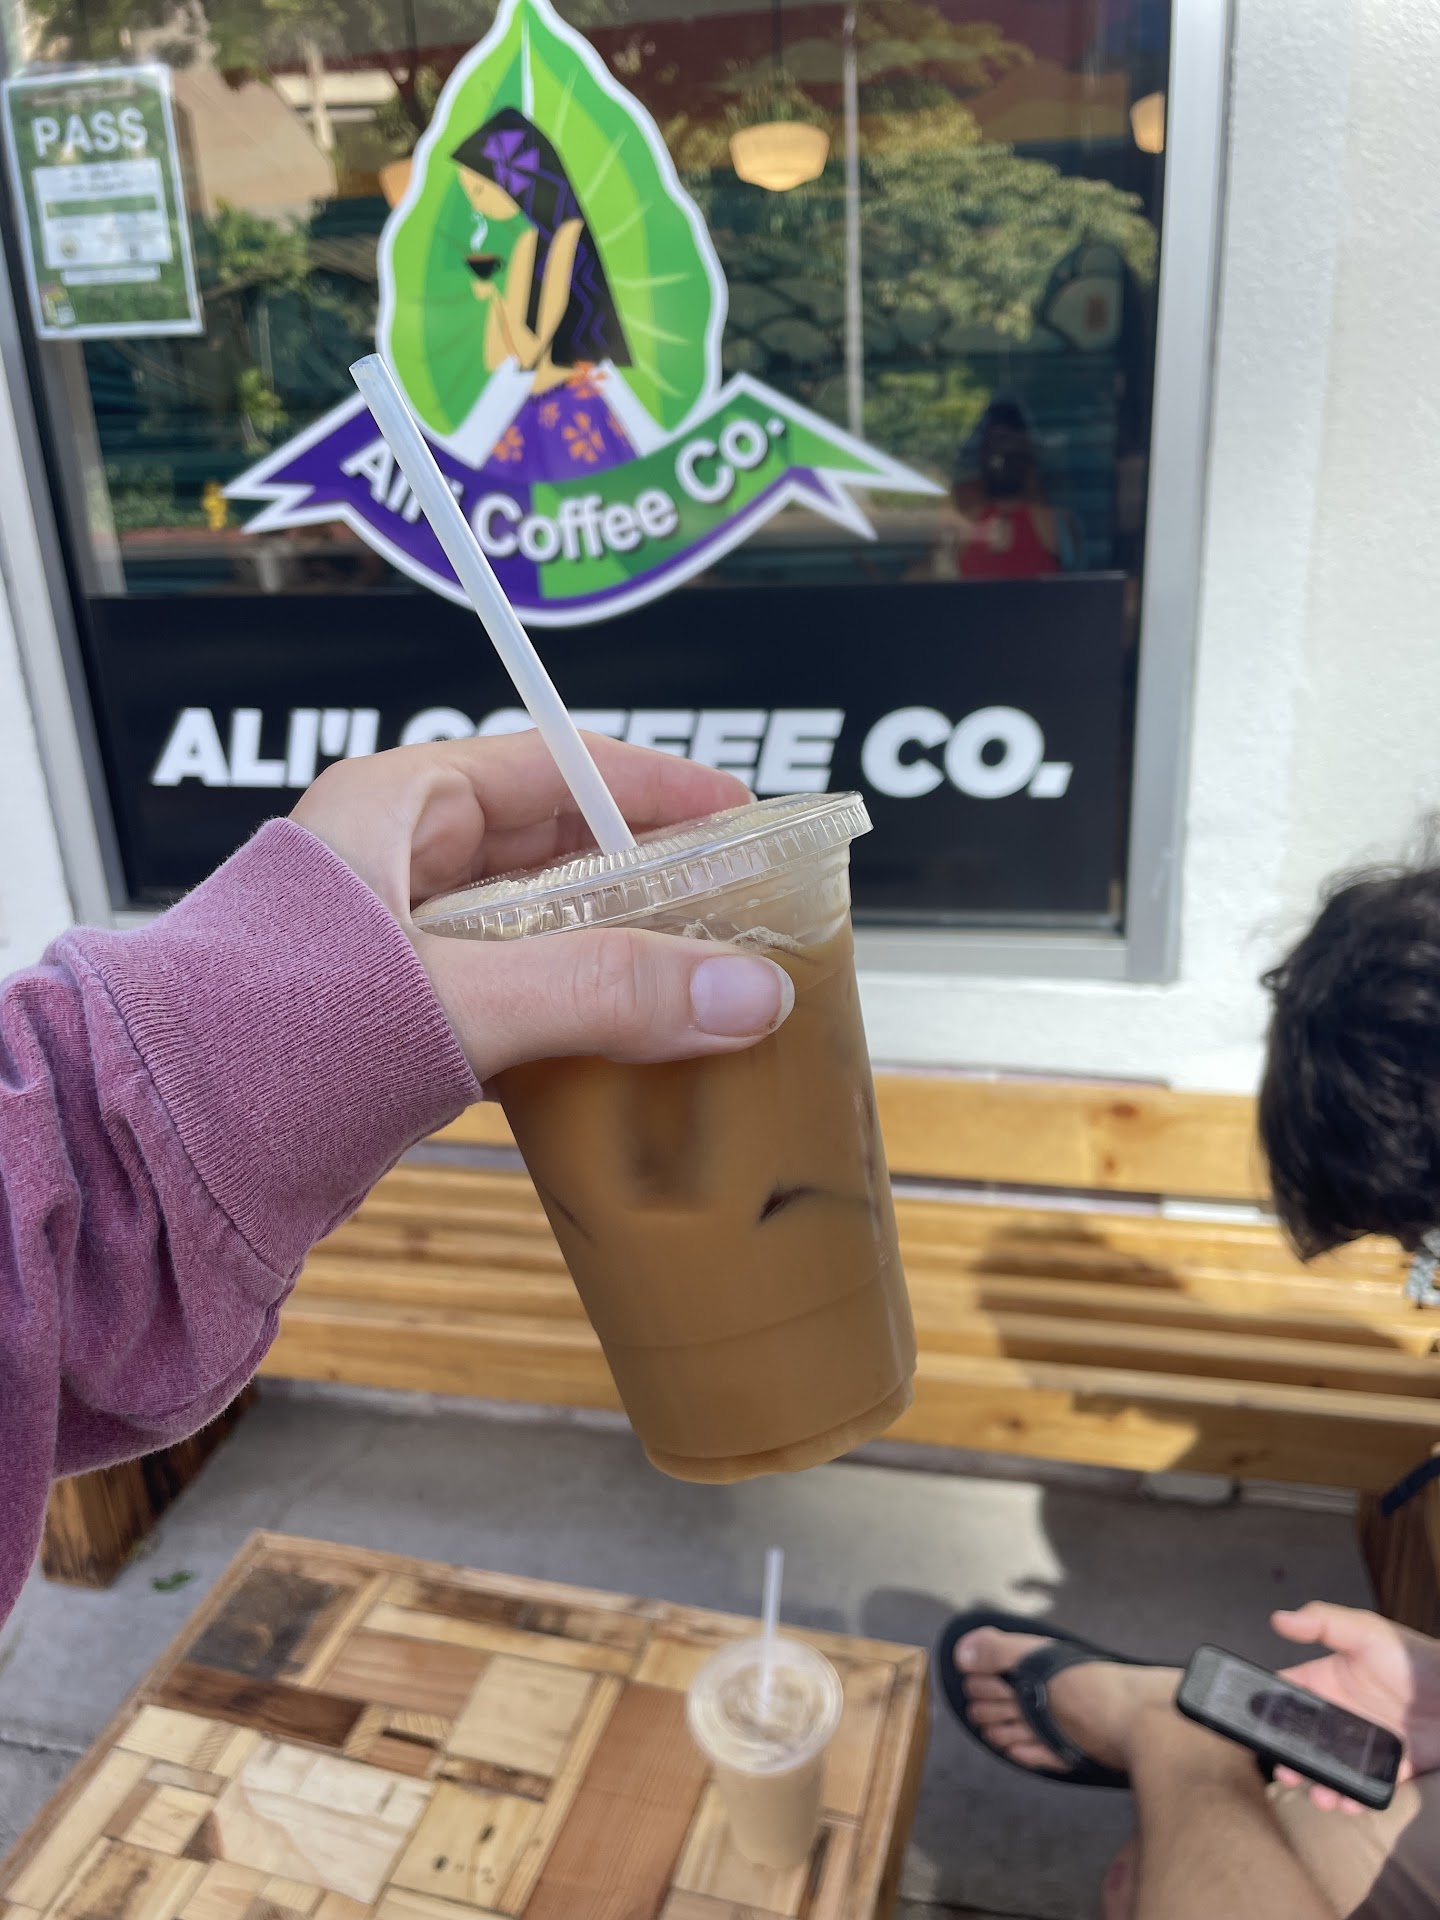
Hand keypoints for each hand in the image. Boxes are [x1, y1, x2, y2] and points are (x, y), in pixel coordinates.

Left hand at [291, 733, 793, 1081]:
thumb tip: (749, 994)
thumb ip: (606, 991)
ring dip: (615, 955)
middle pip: (553, 850)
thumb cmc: (268, 1038)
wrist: (156, 1155)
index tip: (737, 816)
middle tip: (740, 908)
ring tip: (705, 981)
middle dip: (648, 877)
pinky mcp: (394, 1025)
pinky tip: (629, 1048)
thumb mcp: (458, 997)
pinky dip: (573, 1016)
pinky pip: (511, 999)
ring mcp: (394, 948)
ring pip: (535, 932)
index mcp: (395, 809)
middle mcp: (394, 865)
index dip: (651, 786)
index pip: (552, 767)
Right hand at [1271, 1602, 1439, 1809]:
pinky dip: (1352, 1798)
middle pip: (1304, 1740)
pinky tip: (1346, 1802)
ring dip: (1320, 1784)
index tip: (1255, 1725)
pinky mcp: (1391, 1766)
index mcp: (1329, 1680)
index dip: (1270, 1710)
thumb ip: (1322, 1622)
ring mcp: (1365, 1742)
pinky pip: (1366, 1787)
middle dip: (1291, 1758)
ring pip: (1331, 1768)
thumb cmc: (1414, 1658)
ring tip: (1320, 1796)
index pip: (1290, 1694)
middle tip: (1285, 1773)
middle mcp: (1343, 1714)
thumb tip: (1279, 1618)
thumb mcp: (1366, 1631)